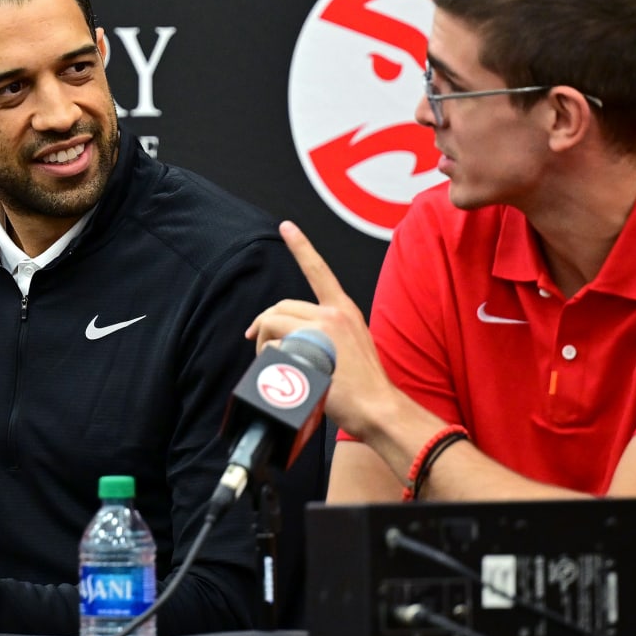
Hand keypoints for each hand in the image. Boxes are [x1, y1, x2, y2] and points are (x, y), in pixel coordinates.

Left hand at [245, 221, 395, 438]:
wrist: (378, 408)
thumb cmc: (364, 386)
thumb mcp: (351, 345)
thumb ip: (325, 333)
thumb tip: (292, 335)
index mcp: (344, 310)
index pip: (319, 271)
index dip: (301, 246)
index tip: (286, 227)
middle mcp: (333, 313)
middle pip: (279, 307)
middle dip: (262, 324)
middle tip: (257, 344)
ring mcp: (321, 330)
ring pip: (272, 323)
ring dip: (262, 342)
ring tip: (272, 363)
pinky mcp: (308, 349)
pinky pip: (272, 348)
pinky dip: (269, 361)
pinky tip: (283, 375)